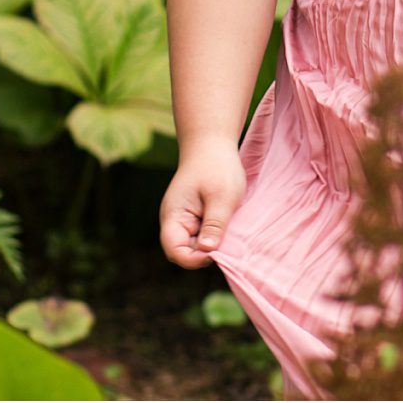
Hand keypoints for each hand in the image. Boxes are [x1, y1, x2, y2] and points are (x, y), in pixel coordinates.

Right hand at [160, 141, 249, 268]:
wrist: (213, 143)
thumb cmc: (217, 167)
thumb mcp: (222, 197)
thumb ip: (214, 224)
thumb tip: (207, 252)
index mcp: (173, 217)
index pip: (176, 252)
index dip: (195, 259)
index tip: (217, 250)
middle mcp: (175, 221)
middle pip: (184, 252)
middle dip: (204, 253)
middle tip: (227, 240)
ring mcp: (185, 219)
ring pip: (195, 245)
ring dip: (212, 243)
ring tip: (229, 229)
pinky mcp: (196, 216)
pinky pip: (202, 235)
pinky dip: (215, 234)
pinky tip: (228, 224)